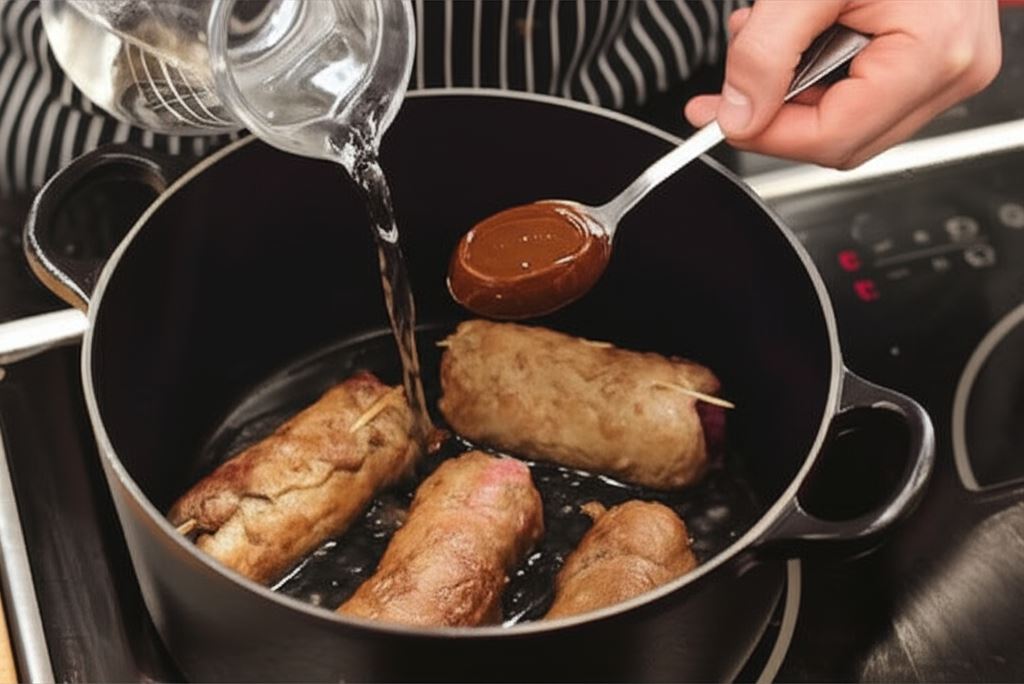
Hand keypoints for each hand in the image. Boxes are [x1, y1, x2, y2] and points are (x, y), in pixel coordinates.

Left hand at [684, 0, 1001, 168]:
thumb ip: (766, 51)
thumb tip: (740, 115)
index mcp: (933, 54)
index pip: (833, 138)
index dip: (766, 134)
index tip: (721, 117)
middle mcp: (953, 73)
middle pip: (841, 142)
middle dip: (778, 115)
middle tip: (732, 86)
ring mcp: (950, 71)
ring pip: (850, 125)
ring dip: (796, 95)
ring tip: (770, 42)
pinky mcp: (936, 64)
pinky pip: (868, 98)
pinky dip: (822, 79)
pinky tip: (804, 43)